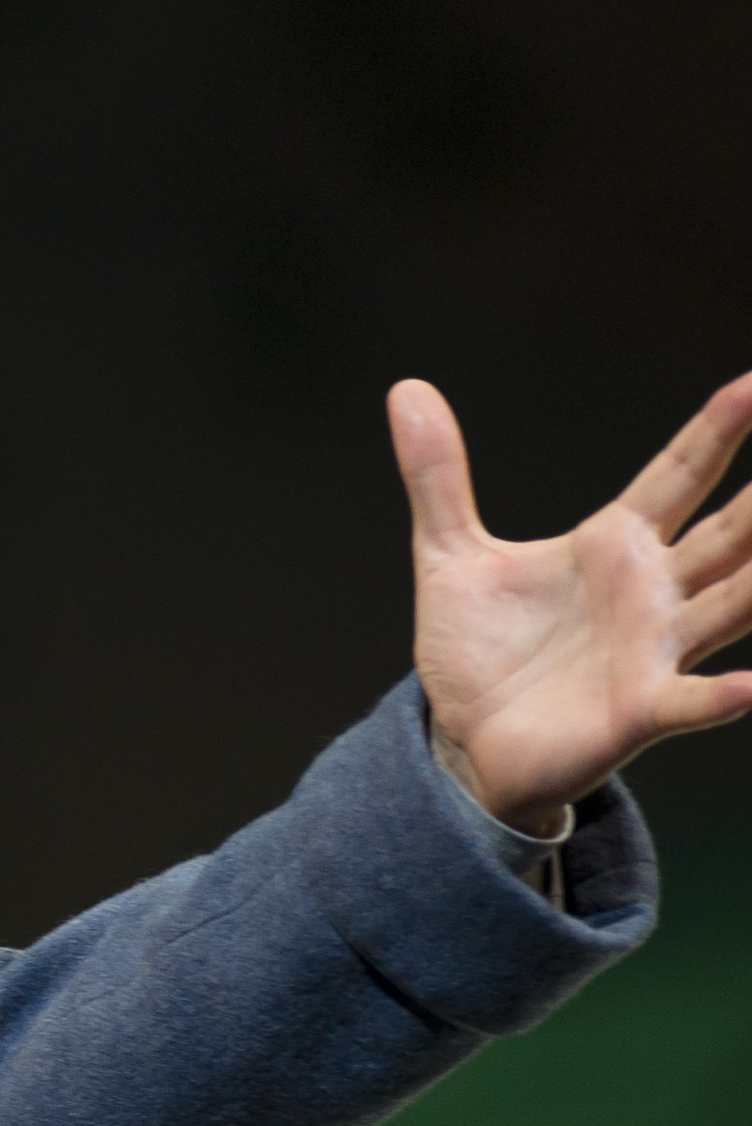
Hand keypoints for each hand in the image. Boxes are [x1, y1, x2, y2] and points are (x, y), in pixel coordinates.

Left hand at [389, 373, 751, 830]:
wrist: (466, 740)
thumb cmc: (480, 650)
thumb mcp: (450, 555)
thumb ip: (438, 477)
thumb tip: (407, 391)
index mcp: (616, 545)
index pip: (678, 475)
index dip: (715, 430)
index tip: (750, 385)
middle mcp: (653, 591)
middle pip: (731, 532)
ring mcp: (655, 649)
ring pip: (732, 604)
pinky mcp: (640, 709)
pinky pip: (693, 699)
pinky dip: (723, 694)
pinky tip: (748, 685)